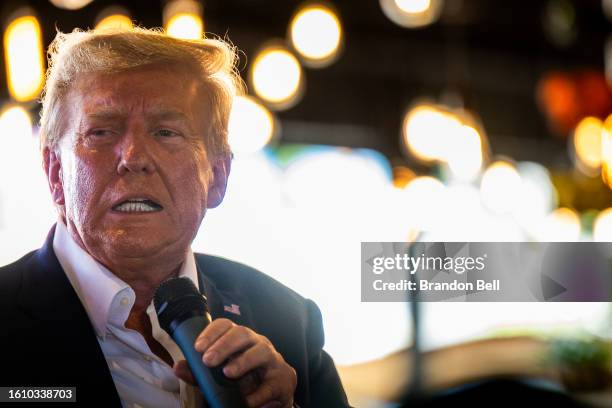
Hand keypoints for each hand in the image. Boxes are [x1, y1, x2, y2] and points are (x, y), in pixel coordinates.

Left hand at [173, 318, 296, 407]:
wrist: (274, 393)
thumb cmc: (245, 378)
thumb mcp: (219, 376)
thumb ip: (199, 372)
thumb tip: (178, 367)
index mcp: (240, 339)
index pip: (226, 325)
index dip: (211, 332)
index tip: (198, 347)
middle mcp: (256, 342)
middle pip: (242, 333)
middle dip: (224, 345)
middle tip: (208, 360)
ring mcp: (271, 358)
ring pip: (260, 350)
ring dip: (243, 361)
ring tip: (228, 373)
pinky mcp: (282, 379)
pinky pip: (270, 384)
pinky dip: (258, 394)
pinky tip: (247, 400)